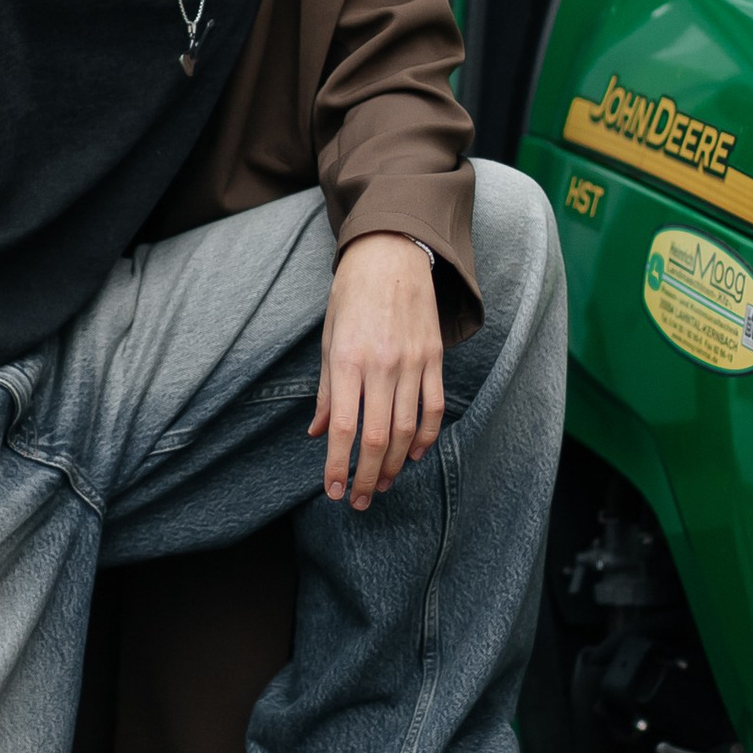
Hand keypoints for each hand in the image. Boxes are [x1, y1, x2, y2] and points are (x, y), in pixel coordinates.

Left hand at [311, 233, 444, 509]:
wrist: (392, 253)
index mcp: (348, 360)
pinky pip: (432, 408)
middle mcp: (382, 365)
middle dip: (365, 477)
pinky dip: (424, 438)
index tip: (333, 491)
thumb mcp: (329, 339)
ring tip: (379, 485)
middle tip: (356, 500)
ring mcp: (412, 363)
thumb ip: (325, 390)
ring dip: (392, 465)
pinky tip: (411, 456)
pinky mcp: (434, 358)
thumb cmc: (352, 296)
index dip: (338, 466)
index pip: (343, 428)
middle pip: (377, 437)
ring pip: (406, 430)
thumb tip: (318, 434)